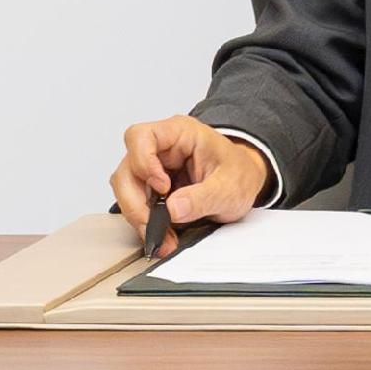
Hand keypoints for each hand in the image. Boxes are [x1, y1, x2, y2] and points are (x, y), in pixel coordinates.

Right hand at [110, 116, 265, 255]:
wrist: (244, 184)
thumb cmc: (239, 173)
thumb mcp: (231, 186)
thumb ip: (204, 197)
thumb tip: (173, 209)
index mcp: (180, 133)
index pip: (142, 137)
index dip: (143, 162)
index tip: (162, 187)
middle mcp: (161, 148)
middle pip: (127, 169)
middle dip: (136, 202)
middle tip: (154, 225)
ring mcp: (153, 168)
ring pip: (126, 189)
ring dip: (139, 216)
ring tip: (163, 236)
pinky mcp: (150, 188)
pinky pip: (135, 204)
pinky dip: (145, 222)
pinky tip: (162, 234)